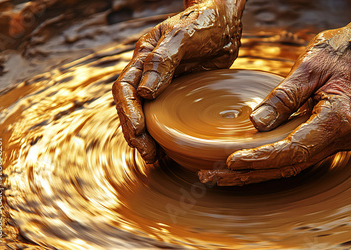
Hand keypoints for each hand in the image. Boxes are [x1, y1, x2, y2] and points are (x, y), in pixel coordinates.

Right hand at [112, 0, 243, 162]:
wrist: (226, 22)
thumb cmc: (203, 21)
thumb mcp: (183, 36)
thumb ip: (162, 61)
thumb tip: (144, 92)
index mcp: (143, 57)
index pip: (125, 88)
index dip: (128, 112)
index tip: (138, 132)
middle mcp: (149, 73)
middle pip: (132, 107)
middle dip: (136, 133)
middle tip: (148, 153)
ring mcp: (165, 85)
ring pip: (148, 115)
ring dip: (148, 137)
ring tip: (154, 157)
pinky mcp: (181, 94)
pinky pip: (168, 116)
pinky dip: (165, 133)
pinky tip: (169, 148)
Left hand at [199, 22, 350, 185]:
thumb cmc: (340, 53)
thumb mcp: (309, 66)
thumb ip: (283, 97)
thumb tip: (256, 123)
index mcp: (339, 120)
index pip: (294, 149)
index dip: (261, 158)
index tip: (231, 161)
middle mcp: (344, 138)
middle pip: (292, 166)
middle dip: (252, 173)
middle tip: (215, 177)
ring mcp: (340, 142)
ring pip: (294, 165)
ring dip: (259, 171)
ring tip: (223, 175)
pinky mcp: (333, 139)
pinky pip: (300, 155)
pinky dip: (273, 161)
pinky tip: (250, 163)